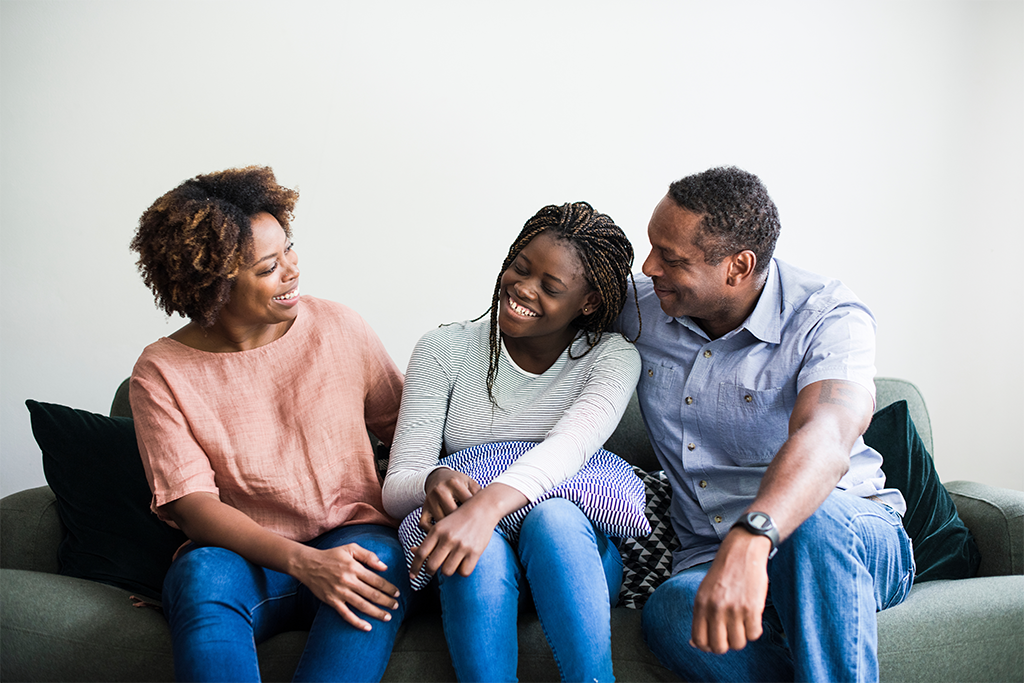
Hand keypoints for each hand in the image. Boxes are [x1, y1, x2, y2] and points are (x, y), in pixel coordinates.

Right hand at [291, 543, 400, 631]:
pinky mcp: (331, 601)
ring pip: (362, 605)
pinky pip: (346, 614)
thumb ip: (368, 555)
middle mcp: (348, 581)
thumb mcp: (350, 548)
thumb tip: (384, 566)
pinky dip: (357, 622)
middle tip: (396, 606)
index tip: (397, 593)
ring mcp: (339, 592)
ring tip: (387, 617)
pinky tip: (367, 627)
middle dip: (386, 601)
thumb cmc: (331, 555)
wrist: (307, 564)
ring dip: (376, 612)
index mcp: (354, 567)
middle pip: (371, 594)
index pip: (376, 580)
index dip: (389, 588)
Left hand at [409, 501, 496, 580]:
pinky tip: (463, 562)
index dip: (415, 567)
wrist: (483, 509)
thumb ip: (429, 539)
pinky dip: (462, 571)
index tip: (412, 576)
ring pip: (447, 571)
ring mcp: (462, 546)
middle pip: (432, 566)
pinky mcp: (475, 552)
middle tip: (432, 570)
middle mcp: (448, 538)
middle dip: (430, 571)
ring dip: (447, 570)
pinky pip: (463, 572)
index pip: (421, 553)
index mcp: (437, 530)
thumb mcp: (441, 525)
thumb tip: (412, 551)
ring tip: (451, 562)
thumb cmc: (459, 519)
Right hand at [420, 468, 480, 529]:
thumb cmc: (459, 483)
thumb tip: (489, 509)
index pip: (466, 502)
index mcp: (454, 483)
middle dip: (463, 524)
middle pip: (453, 513)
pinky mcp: (424, 508)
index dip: (475, 513)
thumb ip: (479, 494)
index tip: (481, 521)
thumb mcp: (470, 484)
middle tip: (471, 531)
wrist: (439, 477)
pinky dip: (432, 532)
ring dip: (449, 530)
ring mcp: (430, 500)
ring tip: (460, 535)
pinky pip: (424, 525)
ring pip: (440, 521)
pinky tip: (443, 535)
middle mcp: (440, 490)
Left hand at [690, 528, 772, 653]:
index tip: (716, 642)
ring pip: (738, 644)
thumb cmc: (723, 574)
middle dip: (726, 645)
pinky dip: (754, 631)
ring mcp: (734, 609)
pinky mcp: (752, 608)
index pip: (699, 641)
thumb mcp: (704, 593)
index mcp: (701, 604)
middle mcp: (715, 608)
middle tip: (730, 634)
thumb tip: (694, 644)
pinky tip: (752, 618)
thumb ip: (699, 617)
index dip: (708, 647)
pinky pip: (754, 635)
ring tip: (742, 624)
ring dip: (741, 638)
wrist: (742, 551)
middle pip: (719, 647)